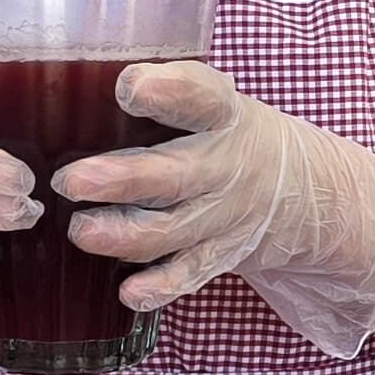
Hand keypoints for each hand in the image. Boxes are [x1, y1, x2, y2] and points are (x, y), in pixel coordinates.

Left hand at [55, 60, 374, 357]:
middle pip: (174, 175)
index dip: (168, 91)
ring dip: (123, 234)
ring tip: (80, 229)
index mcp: (223, 115)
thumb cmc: (230, 135)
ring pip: (171, 230)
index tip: (129, 86)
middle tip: (73, 180)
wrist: (303, 192)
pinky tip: (129, 293)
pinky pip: (188, 275)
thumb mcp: (215, 101)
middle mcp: (224, 166)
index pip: (200, 97)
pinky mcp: (219, 255)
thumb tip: (70, 81)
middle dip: (123, 179)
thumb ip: (163, 94)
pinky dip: (160, 287)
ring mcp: (223, 216)